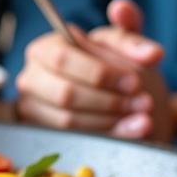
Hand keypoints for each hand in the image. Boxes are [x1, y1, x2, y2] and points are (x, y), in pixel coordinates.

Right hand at [14, 0, 170, 139]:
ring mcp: (32, 107)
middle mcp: (31, 76)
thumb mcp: (125, 47)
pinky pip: (74, 139)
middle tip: (143, 102)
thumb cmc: (115, 67)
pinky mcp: (41, 133)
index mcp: (46, 47)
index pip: (64, 58)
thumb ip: (133, 38)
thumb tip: (140, 36)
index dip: (100, 72)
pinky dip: (109, 135)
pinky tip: (134, 130)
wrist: (120, 101)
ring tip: (144, 116)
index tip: (135, 81)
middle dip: (109, 100)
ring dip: (112, 120)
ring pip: (69, 119)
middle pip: (65, 92)